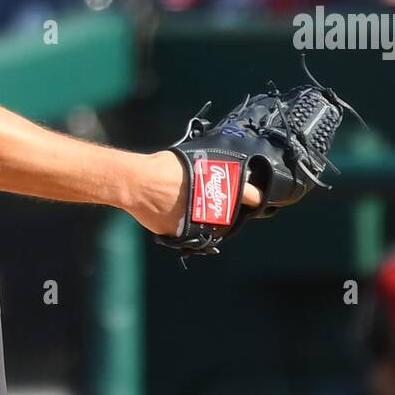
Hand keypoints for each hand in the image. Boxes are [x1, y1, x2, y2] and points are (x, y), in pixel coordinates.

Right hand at [129, 150, 260, 236]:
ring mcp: (198, 224)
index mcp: (215, 186)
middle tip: (212, 201)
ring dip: (207, 220)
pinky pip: (190, 233)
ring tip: (189, 207)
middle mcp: (211, 207)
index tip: (257, 198)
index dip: (254, 196)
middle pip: (228, 214)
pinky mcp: (183, 235)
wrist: (137, 183)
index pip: (248, 194)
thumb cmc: (160, 167)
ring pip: (211, 227)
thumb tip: (212, 170)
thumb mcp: (189, 160)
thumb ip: (205, 169)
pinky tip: (173, 214)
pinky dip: (185, 226)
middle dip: (224, 210)